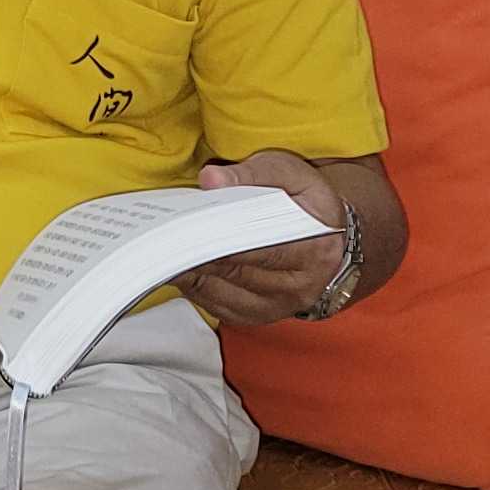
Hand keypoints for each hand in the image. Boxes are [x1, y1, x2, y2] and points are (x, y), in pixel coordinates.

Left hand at [174, 152, 347, 325]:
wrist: (329, 240)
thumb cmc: (308, 203)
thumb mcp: (292, 174)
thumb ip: (253, 173)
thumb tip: (211, 179)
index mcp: (314, 251)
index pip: (259, 250)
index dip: (220, 239)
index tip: (187, 227)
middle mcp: (298, 288)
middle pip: (233, 272)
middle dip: (195, 252)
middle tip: (160, 237)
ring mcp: (274, 308)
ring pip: (218, 291)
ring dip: (187, 270)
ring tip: (161, 248)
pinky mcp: (254, 316)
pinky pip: (213, 304)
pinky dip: (192, 284)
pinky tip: (176, 263)